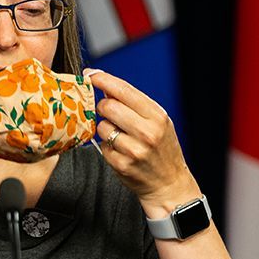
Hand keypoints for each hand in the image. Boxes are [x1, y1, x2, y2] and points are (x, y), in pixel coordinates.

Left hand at [89, 69, 200, 215]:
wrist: (168, 183)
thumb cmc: (161, 148)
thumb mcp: (158, 121)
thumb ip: (134, 104)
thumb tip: (105, 85)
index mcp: (157, 116)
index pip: (123, 90)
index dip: (103, 79)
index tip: (90, 75)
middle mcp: (147, 132)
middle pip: (108, 106)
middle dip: (102, 106)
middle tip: (107, 111)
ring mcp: (134, 150)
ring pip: (102, 127)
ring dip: (105, 129)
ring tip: (119, 136)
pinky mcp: (122, 165)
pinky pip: (102, 146)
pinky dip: (107, 146)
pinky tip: (119, 151)